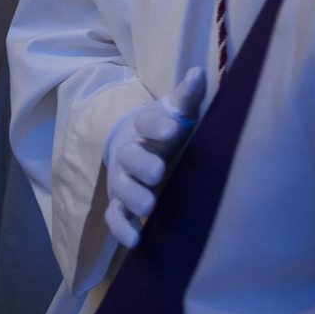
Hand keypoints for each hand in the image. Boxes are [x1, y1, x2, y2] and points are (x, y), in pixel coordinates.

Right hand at [103, 68, 205, 247]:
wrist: (137, 145)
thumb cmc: (165, 129)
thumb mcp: (176, 111)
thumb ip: (187, 96)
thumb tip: (199, 73)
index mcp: (144, 126)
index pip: (147, 120)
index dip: (158, 124)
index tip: (173, 128)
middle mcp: (129, 152)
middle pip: (130, 156)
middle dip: (141, 164)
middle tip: (157, 172)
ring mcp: (123, 178)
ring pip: (121, 187)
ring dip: (132, 196)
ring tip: (147, 206)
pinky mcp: (121, 203)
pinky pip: (115, 216)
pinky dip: (121, 229)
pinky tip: (135, 241)